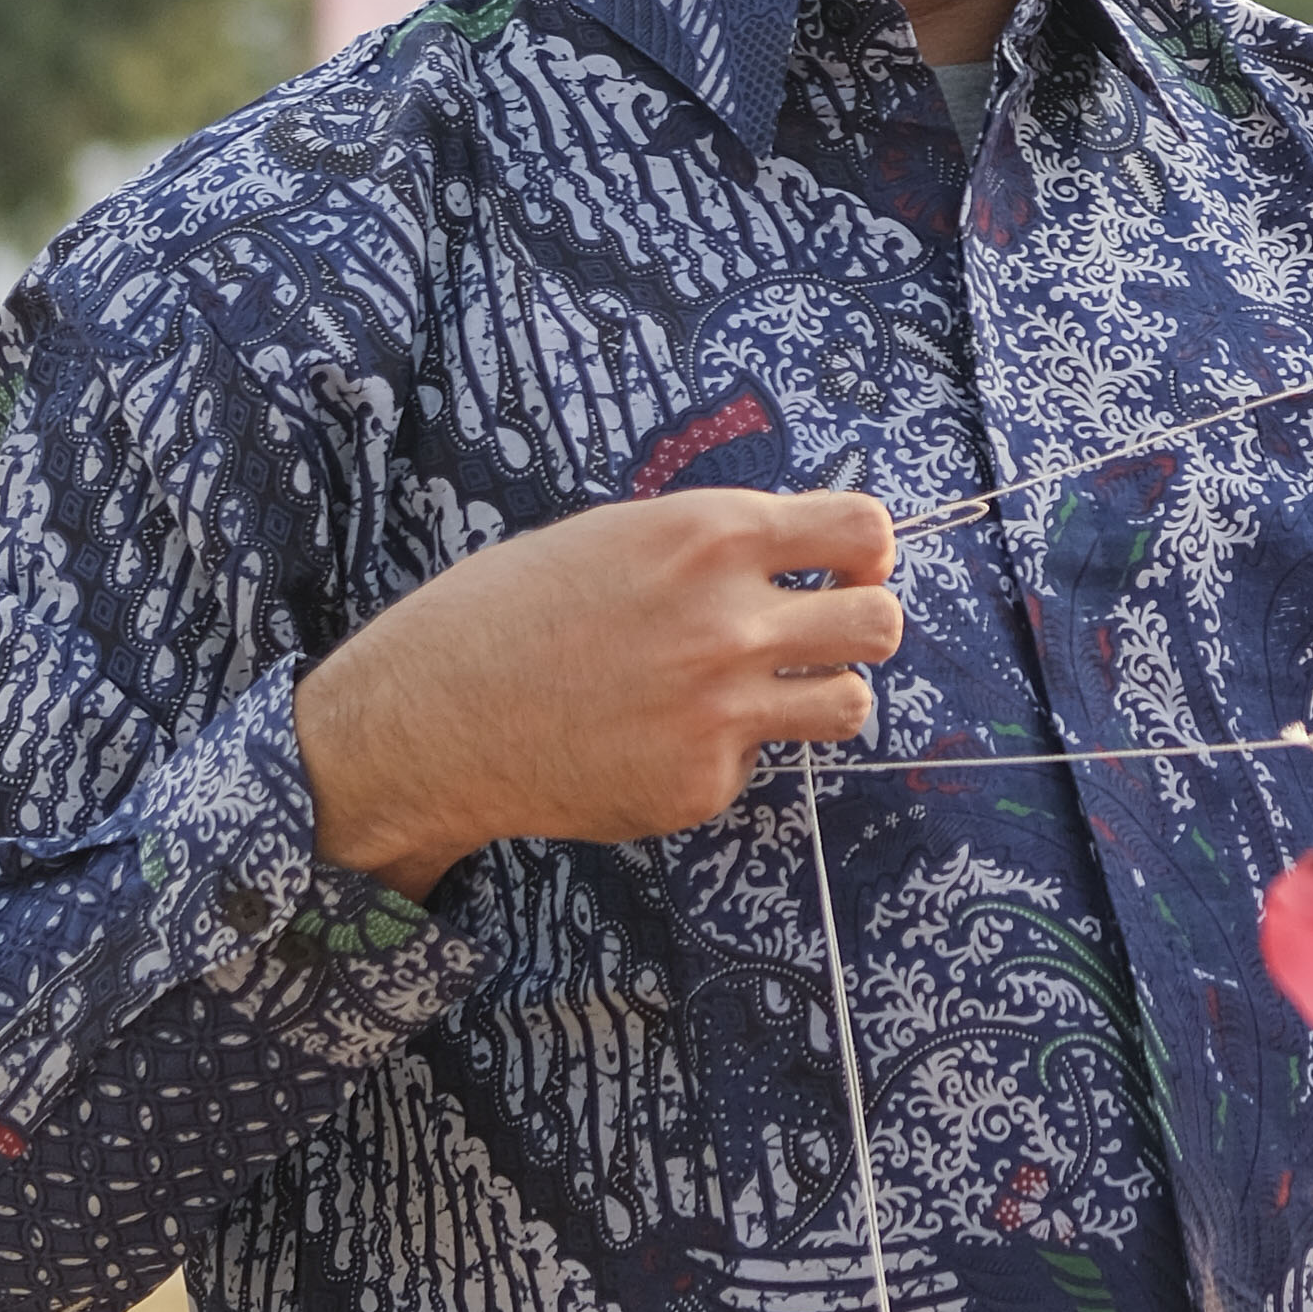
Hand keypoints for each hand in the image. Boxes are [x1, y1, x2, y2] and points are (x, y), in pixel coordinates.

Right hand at [294, 490, 900, 894]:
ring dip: (819, 696)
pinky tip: (654, 741)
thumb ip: (711, 545)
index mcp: (711, 536)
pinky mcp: (701, 783)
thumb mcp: (617, 536)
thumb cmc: (510, 612)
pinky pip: (755, 762)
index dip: (867, 551)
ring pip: (850, 704)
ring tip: (764, 694)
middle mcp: (731, 621)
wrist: (430, 717)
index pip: (865, 528)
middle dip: (862, 625)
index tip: (847, 568)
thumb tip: (794, 554)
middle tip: (821, 636)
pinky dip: (721, 753)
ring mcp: (722, 710)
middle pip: (882, 623)